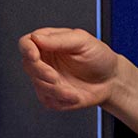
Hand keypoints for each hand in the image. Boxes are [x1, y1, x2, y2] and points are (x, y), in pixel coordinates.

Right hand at [18, 27, 137, 136]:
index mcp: (48, 42)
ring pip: (37, 84)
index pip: (26, 43)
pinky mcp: (51, 96)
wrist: (111, 81)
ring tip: (73, 91)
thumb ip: (59, 39)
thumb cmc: (99, 57)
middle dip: (41, 73)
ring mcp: (46, 79)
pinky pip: (46, 100)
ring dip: (55, 89)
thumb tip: (36, 37)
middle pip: (28, 65)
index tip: (34, 56)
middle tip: (55, 77)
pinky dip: (61, 100)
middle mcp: (44, 60)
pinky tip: (75, 95)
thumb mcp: (82, 41)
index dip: (27, 49)